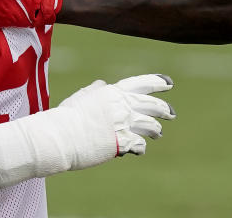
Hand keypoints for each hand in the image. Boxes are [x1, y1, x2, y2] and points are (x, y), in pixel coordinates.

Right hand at [59, 74, 175, 156]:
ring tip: (157, 134)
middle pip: (152, 105)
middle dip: (164, 109)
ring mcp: (124, 124)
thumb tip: (103, 83)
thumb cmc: (66, 117)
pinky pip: (140, 145)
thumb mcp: (82, 96)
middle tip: (171, 113)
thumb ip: (96, 90)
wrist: (60, 137)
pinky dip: (140, 147)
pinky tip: (139, 149)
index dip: (157, 82)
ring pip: (151, 126)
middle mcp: (122, 105)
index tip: (169, 83)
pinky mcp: (123, 143)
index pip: (142, 83)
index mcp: (113, 92)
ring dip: (155, 130)